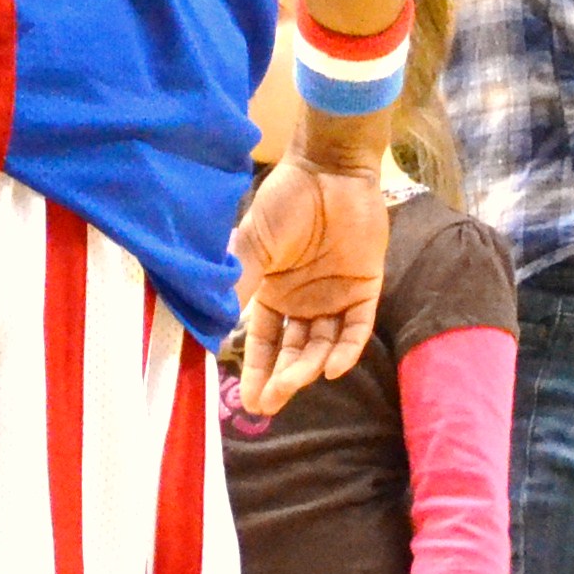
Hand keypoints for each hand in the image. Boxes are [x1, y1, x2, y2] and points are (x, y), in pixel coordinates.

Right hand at [231, 156, 389, 414]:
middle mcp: (303, 300)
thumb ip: (237, 282)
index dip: (254, 369)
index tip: (245, 400)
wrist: (331, 170)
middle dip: (281, 378)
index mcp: (273, 291)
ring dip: (308, 366)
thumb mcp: (253, 244)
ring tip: (294, 384)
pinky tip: (332, 368)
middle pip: (292, 350)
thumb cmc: (287, 202)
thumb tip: (207, 323)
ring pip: (322, 344)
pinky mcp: (365, 288)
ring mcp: (335, 296)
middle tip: (269, 403)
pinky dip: (346, 349)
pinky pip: (357, 327)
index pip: (262, 341)